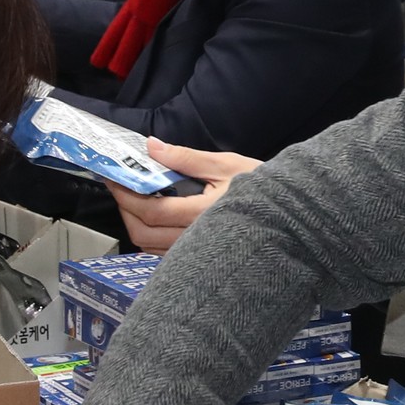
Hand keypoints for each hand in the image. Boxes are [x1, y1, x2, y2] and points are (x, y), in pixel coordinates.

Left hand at [107, 141, 259, 252]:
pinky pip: (164, 254)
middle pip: (144, 234)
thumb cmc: (262, 187)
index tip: (114, 178)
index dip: (126, 196)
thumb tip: (152, 146)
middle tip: (121, 188)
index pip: (151, 211)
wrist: (290, 214)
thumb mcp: (225, 164)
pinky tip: (155, 218)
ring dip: (136, 224)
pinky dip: (151, 236)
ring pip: (151, 248)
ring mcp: (198, 253)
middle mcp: (196, 240)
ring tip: (135, 200)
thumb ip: (185, 158)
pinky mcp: (200, 258)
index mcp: (202, 215)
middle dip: (125, 210)